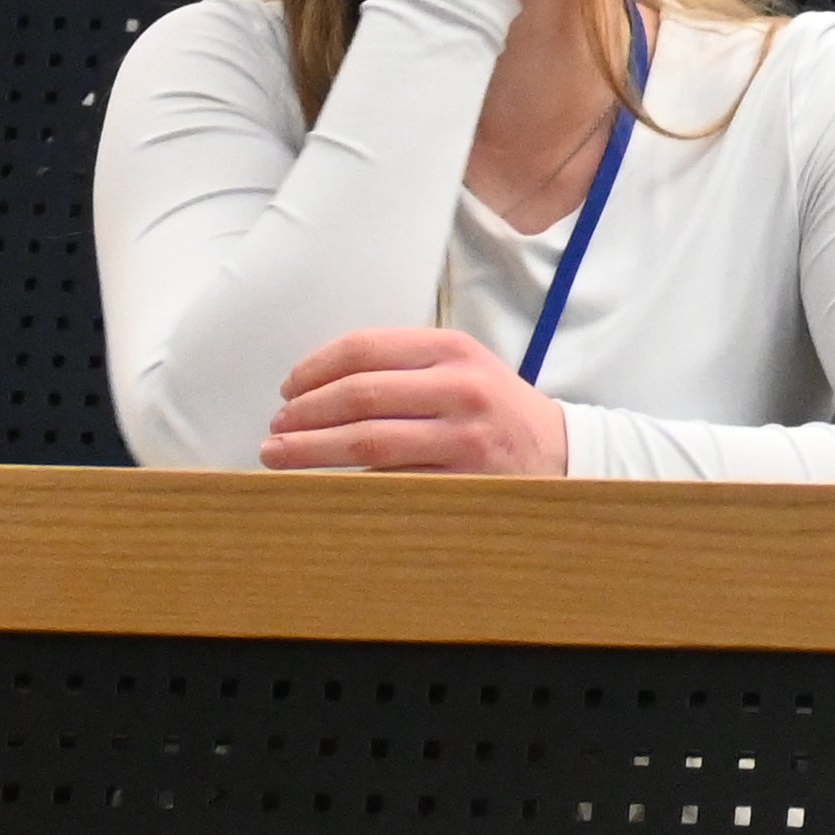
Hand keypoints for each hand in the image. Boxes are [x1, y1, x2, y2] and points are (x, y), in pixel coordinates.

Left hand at [261, 325, 569, 473]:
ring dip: (311, 449)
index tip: (286, 388)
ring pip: (368, 442)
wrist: (560, 453)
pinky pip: (390, 483)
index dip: (314, 368)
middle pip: (360, 395)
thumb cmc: (495, 409)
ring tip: (277, 454)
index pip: (366, 348)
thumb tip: (316, 385)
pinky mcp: (462, 483)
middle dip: (304, 412)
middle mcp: (461, 388)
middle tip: (274, 427)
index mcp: (454, 349)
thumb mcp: (463, 367)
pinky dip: (346, 484)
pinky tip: (320, 485)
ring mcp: (463, 438)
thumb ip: (404, 366)